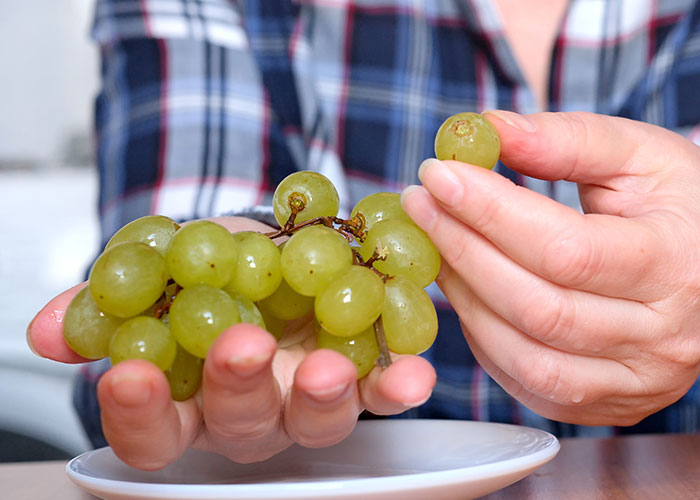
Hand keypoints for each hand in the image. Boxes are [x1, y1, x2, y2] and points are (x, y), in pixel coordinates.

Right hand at [27, 216, 434, 469]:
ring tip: (325, 366)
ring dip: (321, 397)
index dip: (140, 412)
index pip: (154, 430)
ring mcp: (311, 399)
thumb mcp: (162, 265)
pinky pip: (381, 391)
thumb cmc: (217, 265)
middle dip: (238, 390)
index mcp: (192, 396)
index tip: (133, 376)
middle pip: (240, 426)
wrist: (282, 245)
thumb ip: (111, 298)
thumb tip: (45, 328)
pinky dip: (396, 385)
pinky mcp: (364, 377)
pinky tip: (412, 372)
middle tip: (241, 348)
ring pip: (315, 421)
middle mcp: (252, 411)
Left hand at [401, 111, 699, 425]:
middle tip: (420, 206)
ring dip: (464, 299)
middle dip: (463, 251)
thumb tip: (486, 131)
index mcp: (676, 264)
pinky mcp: (607, 402)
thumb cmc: (678, 204)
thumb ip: (567, 139)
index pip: (566, 248)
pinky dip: (483, 339)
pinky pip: (527, 382)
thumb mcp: (640, 155)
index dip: (490, 213)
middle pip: (539, 306)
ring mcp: (634, 379)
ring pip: (526, 355)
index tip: (438, 175)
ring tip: (434, 248)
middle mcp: (662, 336)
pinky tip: (466, 293)